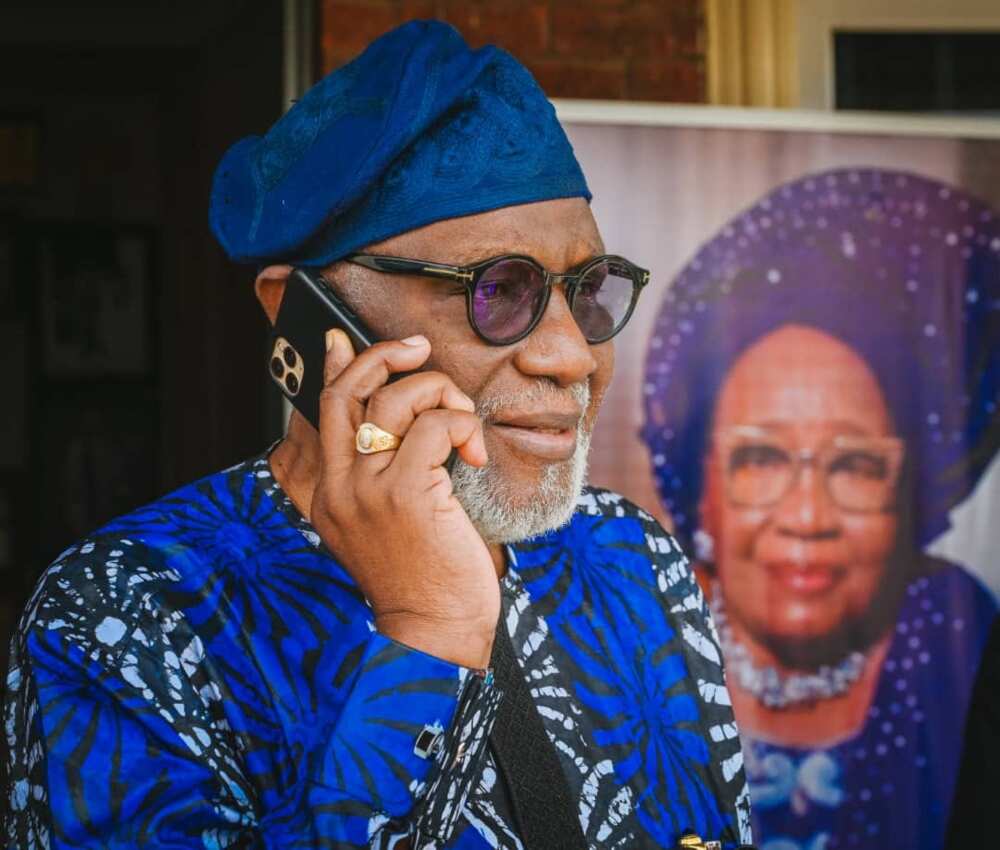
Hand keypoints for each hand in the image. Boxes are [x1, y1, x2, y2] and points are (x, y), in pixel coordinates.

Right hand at [309, 330, 498, 668]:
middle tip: (418, 348)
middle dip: (383, 355)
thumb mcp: (389, 523)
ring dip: (440, 394)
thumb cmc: (425, 575)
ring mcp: (366, 489)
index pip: (322, 412)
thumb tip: (404, 422)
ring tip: (463, 425)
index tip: (340, 339)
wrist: (434, 631)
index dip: (333, 368)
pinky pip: (434, 426)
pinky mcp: (404, 493)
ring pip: (396, 400)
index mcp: (329, 493)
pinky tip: (473, 452)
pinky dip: (461, 425)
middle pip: (348, 392)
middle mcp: (339, 487)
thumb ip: (384, 474)